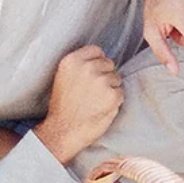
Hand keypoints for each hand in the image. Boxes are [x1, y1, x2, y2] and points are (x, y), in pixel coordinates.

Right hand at [35, 46, 123, 163]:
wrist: (62, 132)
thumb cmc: (63, 107)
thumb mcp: (63, 77)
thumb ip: (80, 65)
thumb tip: (101, 58)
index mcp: (72, 60)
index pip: (96, 50)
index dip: (97, 63)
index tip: (91, 76)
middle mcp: (86, 67)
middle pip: (109, 64)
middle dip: (105, 76)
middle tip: (92, 93)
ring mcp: (100, 81)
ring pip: (117, 79)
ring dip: (110, 89)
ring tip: (94, 101)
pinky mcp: (112, 95)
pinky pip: (121, 93)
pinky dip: (115, 102)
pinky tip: (101, 108)